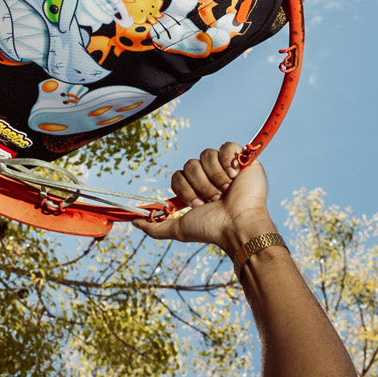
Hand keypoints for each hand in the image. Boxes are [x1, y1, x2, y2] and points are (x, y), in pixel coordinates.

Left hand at [133, 142, 272, 252]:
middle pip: (190, 165)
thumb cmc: (212, 228)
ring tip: (226, 191)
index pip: (178, 175)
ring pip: (206, 155)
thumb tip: (134, 221)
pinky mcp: (243, 159)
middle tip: (214, 199)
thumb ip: (156, 227)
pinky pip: (227, 147)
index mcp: (197, 189)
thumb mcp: (179, 229)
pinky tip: (235, 177)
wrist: (238, 225)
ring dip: (214, 177)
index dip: (185, 189)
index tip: (198, 205)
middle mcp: (210, 176)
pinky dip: (228, 162)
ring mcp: (227, 166)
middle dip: (200, 185)